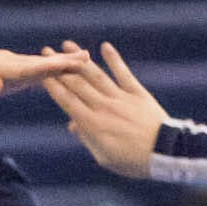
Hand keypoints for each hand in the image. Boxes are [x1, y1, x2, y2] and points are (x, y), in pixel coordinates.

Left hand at [0, 45, 86, 100]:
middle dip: (63, 62)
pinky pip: (28, 71)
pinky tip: (56, 75)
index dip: (51, 68)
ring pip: (36, 65)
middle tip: (89, 58)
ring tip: (83, 61)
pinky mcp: (2, 70)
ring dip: (58, 64)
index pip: (28, 68)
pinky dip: (45, 71)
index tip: (72, 64)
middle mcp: (4, 62)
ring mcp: (4, 64)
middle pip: (38, 64)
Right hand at [40, 41, 165, 177]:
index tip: (40, 73)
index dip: (52, 85)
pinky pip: (123, 73)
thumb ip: (87, 139)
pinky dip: (114, 59)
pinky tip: (104, 46)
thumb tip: (72, 124)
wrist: (166, 152)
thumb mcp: (104, 158)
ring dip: (80, 59)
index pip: (66, 100)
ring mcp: (120, 98)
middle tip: (47, 52)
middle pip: (76, 84)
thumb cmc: (133, 161)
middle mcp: (102, 106)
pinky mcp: (137, 93)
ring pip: (96, 75)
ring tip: (68, 44)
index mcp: (91, 124)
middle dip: (59, 67)